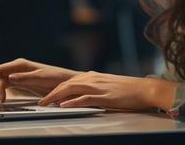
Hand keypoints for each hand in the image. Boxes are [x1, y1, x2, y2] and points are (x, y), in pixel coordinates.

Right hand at [0, 58, 78, 103]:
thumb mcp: (40, 78)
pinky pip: (7, 85)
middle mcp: (17, 68)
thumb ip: (24, 78)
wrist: (67, 82)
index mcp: (20, 64)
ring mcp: (19, 75)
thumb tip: (9, 78)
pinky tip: (1, 99)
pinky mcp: (22, 82)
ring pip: (0, 81)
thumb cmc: (56, 78)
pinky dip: (1, 92)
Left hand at [39, 72, 177, 111]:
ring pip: (72, 89)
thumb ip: (91, 89)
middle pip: (65, 84)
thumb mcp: (105, 86)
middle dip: (50, 92)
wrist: (144, 89)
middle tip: (40, 101)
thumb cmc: (127, 90)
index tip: (43, 95)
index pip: (67, 81)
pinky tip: (64, 106)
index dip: (53, 88)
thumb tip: (77, 97)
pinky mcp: (105, 97)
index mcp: (91, 77)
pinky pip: (85, 98)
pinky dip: (73, 102)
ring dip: (56, 96)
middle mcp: (92, 79)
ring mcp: (98, 87)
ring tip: (46, 104)